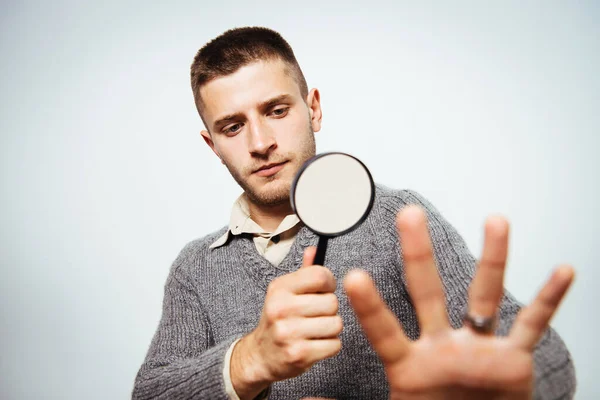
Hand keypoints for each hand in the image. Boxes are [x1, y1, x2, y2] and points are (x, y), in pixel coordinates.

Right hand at [231, 247, 342, 398]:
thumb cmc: (279, 319)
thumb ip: (303, 272)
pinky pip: (335, 345)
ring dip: (330, 328)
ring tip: (314, 330)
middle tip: (314, 315)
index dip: (328, 283)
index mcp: (279, 288)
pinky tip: (314, 344)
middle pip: (332, 302)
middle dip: (329, 310)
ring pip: (336, 324)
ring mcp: (288, 333)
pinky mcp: (298, 354)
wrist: (261, 355)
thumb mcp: (285, 292)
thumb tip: (314, 250)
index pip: (320, 275)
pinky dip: (329, 346)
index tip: (322, 291)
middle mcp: (281, 308)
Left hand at [344, 205, 574, 399]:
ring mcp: (478, 349)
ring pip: (484, 295)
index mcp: (408, 364)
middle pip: (427, 291)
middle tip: (408, 213)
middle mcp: (442, 346)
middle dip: (418, 253)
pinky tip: (563, 272)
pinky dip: (549, 300)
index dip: (370, 306)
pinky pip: (534, 325)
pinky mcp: (513, 361)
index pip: (384, 330)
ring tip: (496, 219)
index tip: (353, 276)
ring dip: (492, 259)